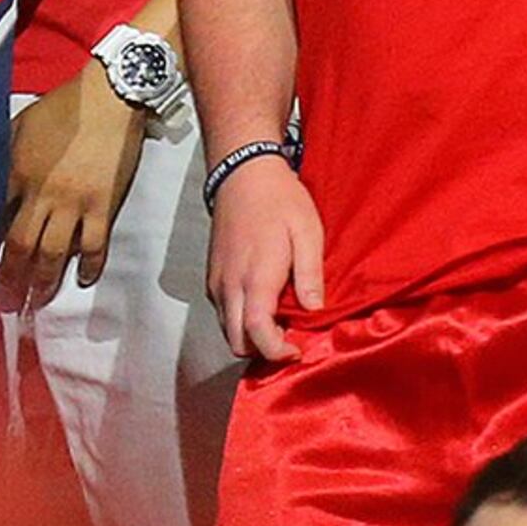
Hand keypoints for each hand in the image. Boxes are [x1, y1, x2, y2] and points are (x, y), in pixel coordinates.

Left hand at [0, 73, 149, 308]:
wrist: (110, 97)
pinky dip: (89, 265)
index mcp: (17, 172)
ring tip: (37, 303)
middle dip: (12, 280)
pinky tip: (82, 278)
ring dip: (44, 282)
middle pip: (22, 247)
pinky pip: (95, 244)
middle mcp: (43, 194)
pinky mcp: (104, 204)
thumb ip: (5, 155)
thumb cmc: (63, 106)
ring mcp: (75, 203)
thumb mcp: (20, 124)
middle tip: (6, 304)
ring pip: (55, 253)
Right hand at [206, 154, 324, 362]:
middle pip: (237, 343)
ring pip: (227, 331)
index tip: (297, 352)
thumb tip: (314, 310)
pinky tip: (264, 306)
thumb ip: (310, 274)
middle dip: (262, 351)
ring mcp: (216, 283)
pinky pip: (223, 313)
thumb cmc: (280, 200)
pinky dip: (240, 321)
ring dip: (250, 337)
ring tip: (280, 323)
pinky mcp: (212, 277)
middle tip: (290, 340)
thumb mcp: (307, 232)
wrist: (243, 174)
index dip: (276, 352)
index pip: (257, 334)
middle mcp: (229, 286)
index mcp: (255, 278)